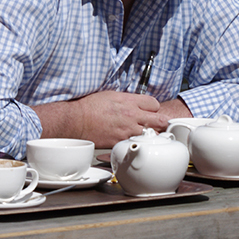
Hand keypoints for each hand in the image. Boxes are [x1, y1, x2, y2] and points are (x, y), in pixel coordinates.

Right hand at [32, 91, 168, 148]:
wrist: (77, 120)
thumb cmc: (90, 106)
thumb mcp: (112, 94)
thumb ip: (127, 99)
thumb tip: (135, 103)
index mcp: (130, 101)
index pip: (155, 104)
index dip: (154, 108)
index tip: (151, 111)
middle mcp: (132, 115)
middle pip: (159, 120)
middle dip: (161, 122)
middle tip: (161, 125)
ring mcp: (127, 130)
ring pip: (150, 135)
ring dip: (150, 135)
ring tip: (148, 136)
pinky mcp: (120, 141)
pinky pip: (134, 144)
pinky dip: (136, 144)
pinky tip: (134, 143)